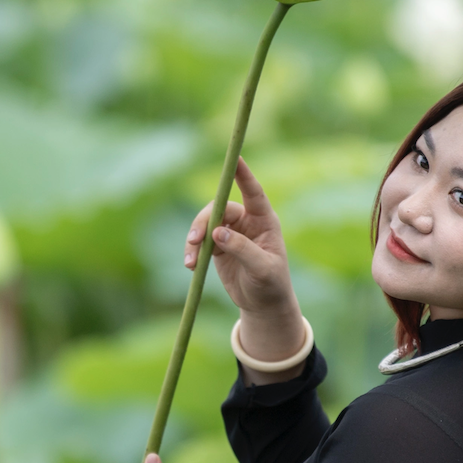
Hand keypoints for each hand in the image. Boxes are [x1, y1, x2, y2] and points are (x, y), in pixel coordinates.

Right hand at [183, 159, 305, 370]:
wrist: (263, 305)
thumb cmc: (271, 285)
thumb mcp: (262, 268)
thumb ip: (242, 249)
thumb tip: (218, 233)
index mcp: (264, 221)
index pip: (254, 193)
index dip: (244, 175)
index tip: (235, 158)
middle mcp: (246, 222)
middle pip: (219, 209)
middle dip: (204, 222)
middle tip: (195, 241)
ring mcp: (230, 233)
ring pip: (206, 224)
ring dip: (194, 239)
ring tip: (191, 261)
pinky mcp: (217, 247)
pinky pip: (199, 242)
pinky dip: (192, 251)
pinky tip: (190, 265)